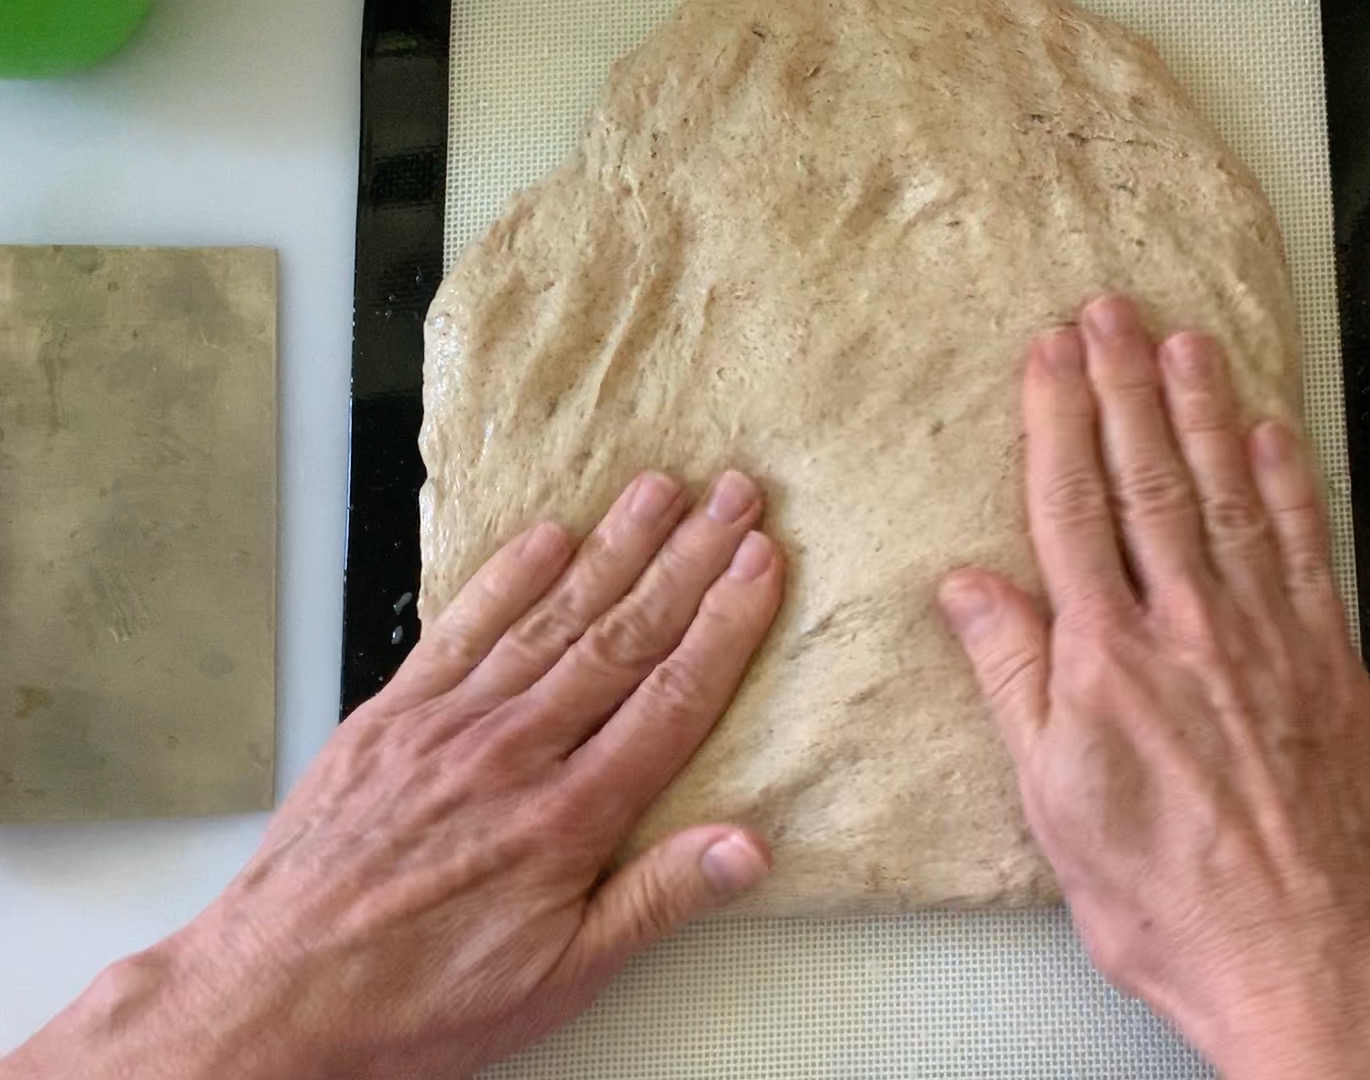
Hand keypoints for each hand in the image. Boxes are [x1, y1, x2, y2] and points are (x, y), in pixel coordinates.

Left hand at [3, 470, 785, 1079]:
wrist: (272, 998)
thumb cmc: (418, 1001)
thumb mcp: (559, 980)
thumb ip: (656, 902)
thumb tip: (749, 848)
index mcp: (568, 817)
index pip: (671, 697)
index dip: (726, 623)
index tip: (762, 562)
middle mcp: (513, 751)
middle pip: (622, 636)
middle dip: (688, 560)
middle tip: (735, 497)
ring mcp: (447, 725)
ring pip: (551, 617)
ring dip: (614, 547)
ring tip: (662, 489)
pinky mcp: (389, 717)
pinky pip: (461, 628)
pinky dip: (508, 577)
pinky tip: (549, 535)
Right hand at [939, 297, 1369, 1079]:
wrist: (1294, 950)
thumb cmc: (1166, 893)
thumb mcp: (1051, 797)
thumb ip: (1013, 676)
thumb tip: (969, 587)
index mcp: (1108, 656)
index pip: (1072, 507)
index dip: (1057, 421)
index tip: (1048, 357)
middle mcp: (1189, 626)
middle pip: (1149, 479)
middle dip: (1125, 387)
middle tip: (1110, 314)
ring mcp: (1266, 637)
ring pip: (1230, 495)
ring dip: (1204, 410)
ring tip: (1185, 342)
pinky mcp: (1326, 661)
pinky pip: (1305, 548)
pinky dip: (1289, 484)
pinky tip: (1274, 435)